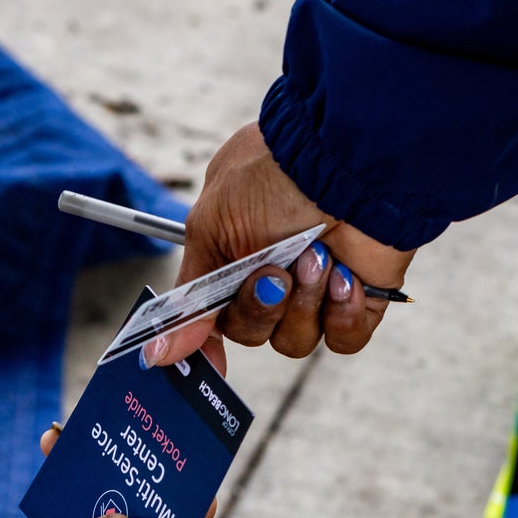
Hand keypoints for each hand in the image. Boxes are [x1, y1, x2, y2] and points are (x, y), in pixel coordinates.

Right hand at [145, 122, 415, 370]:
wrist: (345, 158)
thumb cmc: (272, 175)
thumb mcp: (211, 228)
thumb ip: (190, 298)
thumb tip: (158, 352)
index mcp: (232, 257)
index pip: (213, 317)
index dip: (207, 342)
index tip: (208, 359)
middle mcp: (273, 276)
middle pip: (250, 333)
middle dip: (259, 306)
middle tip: (275, 271)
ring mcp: (317, 291)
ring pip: (294, 341)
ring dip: (301, 302)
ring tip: (316, 256)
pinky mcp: (359, 301)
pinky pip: (342, 340)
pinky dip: (340, 313)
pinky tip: (344, 276)